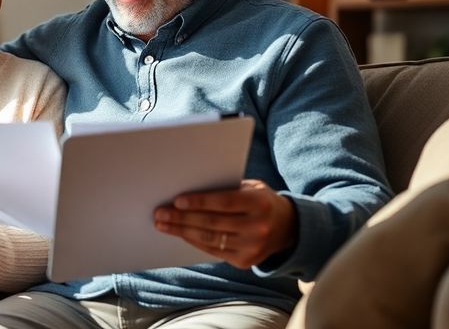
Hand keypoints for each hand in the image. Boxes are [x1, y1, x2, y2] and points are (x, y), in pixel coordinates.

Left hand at [153, 179, 296, 268]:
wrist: (288, 227)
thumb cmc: (260, 201)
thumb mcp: (251, 188)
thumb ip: (226, 189)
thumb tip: (188, 190)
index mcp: (259, 204)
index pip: (224, 202)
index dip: (199, 202)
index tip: (177, 200)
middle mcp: (258, 227)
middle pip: (212, 223)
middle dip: (182, 218)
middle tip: (160, 213)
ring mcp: (252, 247)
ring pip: (210, 239)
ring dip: (182, 231)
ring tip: (163, 224)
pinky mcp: (245, 261)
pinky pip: (213, 251)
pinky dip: (193, 241)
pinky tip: (179, 233)